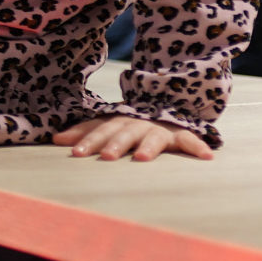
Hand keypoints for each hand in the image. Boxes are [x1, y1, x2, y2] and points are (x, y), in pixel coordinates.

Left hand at [51, 115, 212, 161]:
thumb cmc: (131, 122)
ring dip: (148, 146)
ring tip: (142, 158)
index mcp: (119, 121)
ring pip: (153, 137)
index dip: (87, 139)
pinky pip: (190, 140)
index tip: (75, 153)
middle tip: (106, 157)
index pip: (100, 129)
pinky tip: (206, 156)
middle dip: (114, 144)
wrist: (167, 102)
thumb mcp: (109, 125)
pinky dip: (197, 147)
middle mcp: (138, 122)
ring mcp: (160, 128)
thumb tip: (54, 139)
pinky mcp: (180, 133)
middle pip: (124, 133)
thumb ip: (85, 132)